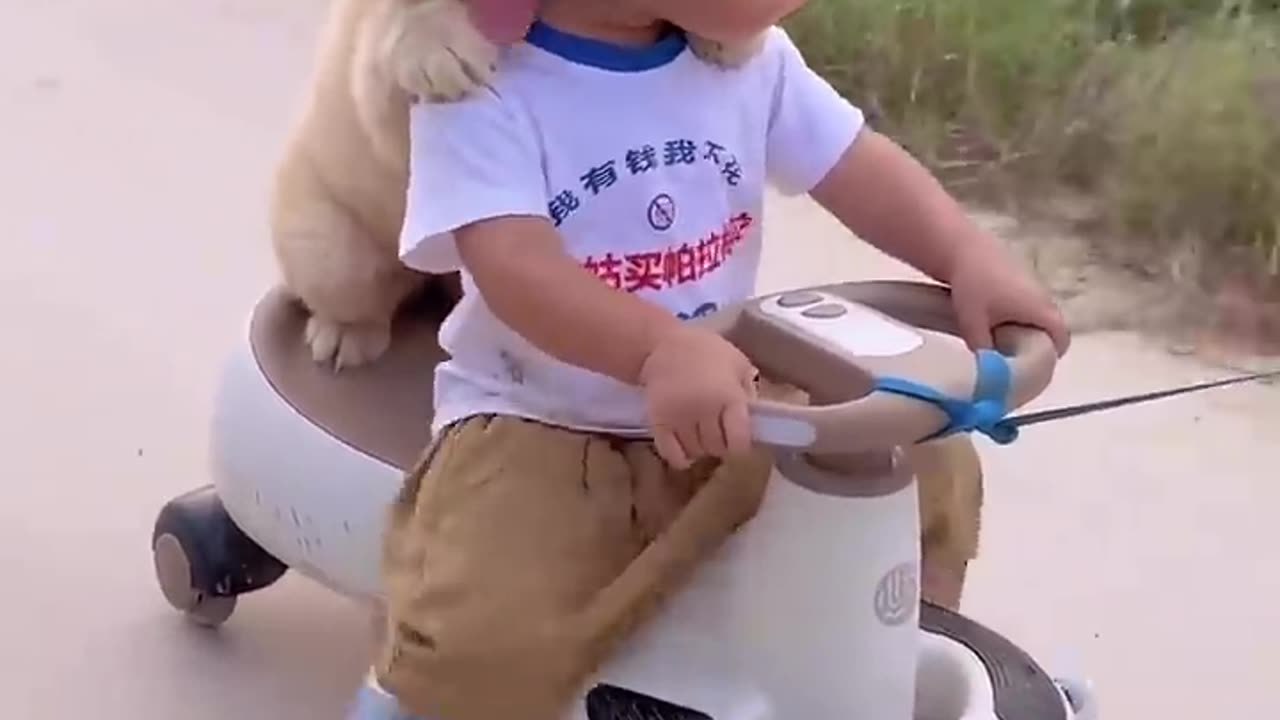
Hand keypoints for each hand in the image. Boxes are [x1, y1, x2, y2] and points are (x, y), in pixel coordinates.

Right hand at [639, 325, 758, 468]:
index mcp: (728, 396)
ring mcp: (679, 418)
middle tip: (719, 436)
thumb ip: (748, 390)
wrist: (662, 344)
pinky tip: (685, 450)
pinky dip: (680, 458)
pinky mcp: (658, 422)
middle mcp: (704, 410)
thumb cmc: (705, 350)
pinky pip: (671, 454)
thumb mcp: (738, 362)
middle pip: (717, 448)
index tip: (739, 441)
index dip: (740, 446)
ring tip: (702, 437)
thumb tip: (753, 419)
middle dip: (721, 446)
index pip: (739, 441)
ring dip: (701, 449)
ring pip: (696, 451)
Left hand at [948, 243, 1070, 356]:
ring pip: (1037, 315)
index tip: (1033, 366)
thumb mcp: (973, 324)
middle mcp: (1043, 297)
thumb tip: (988, 374)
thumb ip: (984, 351)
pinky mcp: (1020, 277)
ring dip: (1024, 328)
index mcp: (1040, 309)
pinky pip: (1026, 304)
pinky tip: (991, 318)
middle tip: (1013, 358)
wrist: (960, 248)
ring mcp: (1033, 285)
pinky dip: (1016, 315)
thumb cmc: (972, 286)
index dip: (1051, 356)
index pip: (1062, 338)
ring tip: (998, 339)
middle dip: (1035, 344)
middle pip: (1050, 328)